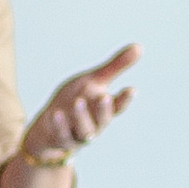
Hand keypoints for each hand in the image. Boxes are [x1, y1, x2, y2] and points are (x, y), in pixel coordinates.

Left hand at [20, 44, 139, 164]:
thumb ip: (115, 67)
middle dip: (104, 110)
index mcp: (104, 109)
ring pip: (85, 131)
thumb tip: (139, 46)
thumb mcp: (93, 81)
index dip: (124, 99)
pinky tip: (56, 113)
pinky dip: (60, 125)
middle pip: (103, 120)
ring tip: (79, 101)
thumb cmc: (74, 100)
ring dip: (82, 117)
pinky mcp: (61, 141)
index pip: (118, 106)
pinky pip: (62, 135)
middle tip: (104, 97)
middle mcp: (95, 124)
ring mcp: (78, 135)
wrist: (49, 128)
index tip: (131, 90)